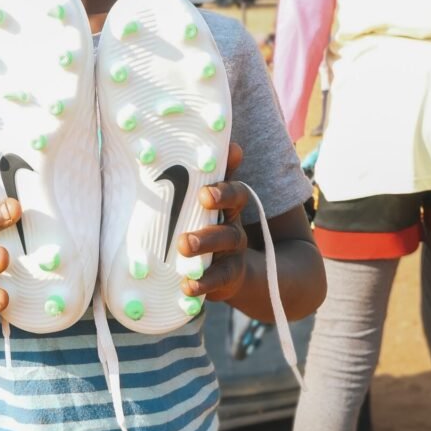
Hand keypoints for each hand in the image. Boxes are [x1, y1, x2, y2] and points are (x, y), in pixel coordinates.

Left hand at [177, 142, 248, 303]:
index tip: (205, 193)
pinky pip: (216, 282)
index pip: (236, 197)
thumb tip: (230, 144)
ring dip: (203, 248)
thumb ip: (220, 176)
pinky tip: (187, 286)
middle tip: (189, 224)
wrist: (248, 273)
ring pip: (223, 253)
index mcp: (231, 211)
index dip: (224, 193)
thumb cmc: (219, 226)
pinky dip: (201, 284)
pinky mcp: (225, 281)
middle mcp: (234, 233)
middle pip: (228, 229)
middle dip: (210, 224)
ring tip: (183, 246)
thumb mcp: (219, 203)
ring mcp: (231, 259)